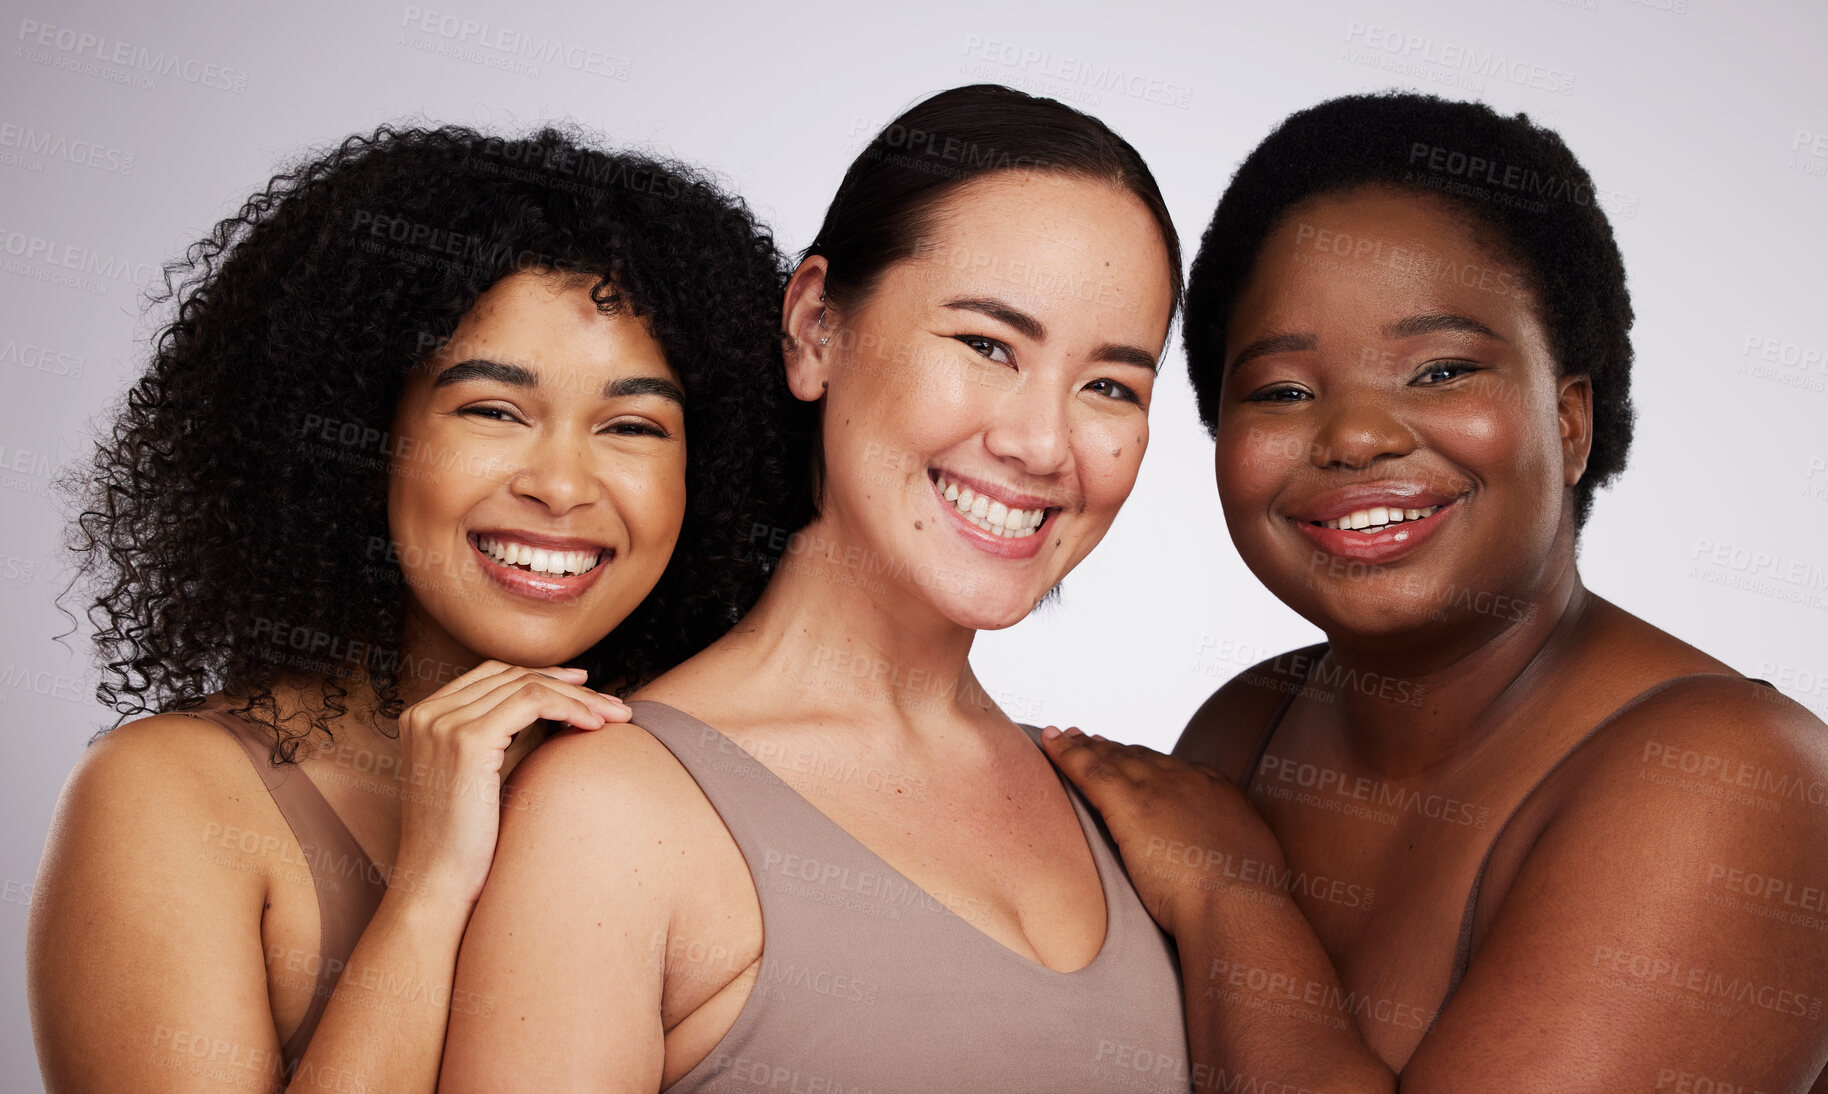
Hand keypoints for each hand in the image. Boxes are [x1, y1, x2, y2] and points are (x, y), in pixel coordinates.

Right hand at [392, 661, 628, 908]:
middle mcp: (426, 713)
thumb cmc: (466, 842)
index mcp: (422, 718)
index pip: (491, 675)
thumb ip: (506, 738)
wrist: (438, 885)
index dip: (542, 675)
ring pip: (527, 685)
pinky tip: (594, 726)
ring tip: (614, 715)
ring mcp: (442, 723)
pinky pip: (532, 701)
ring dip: (578, 697)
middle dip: (568, 685)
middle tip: (611, 702)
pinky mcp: (466, 740)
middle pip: (511, 675)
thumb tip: (558, 709)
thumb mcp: (482, 776)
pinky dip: (569, 707)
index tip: (584, 687)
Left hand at [1040, 726, 1285, 936]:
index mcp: (1216, 790)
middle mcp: (1185, 779)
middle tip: (1088, 739)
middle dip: (1111, 749)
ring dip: (1083, 746)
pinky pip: (1088, 769)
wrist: (1237, 904)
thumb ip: (1229, 852)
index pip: (1171, 767)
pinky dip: (1065, 753)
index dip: (1145, 761)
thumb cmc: (1245, 901)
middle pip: (1138, 757)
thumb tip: (1226, 863)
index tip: (1128, 758)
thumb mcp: (1249, 862)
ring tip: (1063, 737)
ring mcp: (1156, 788)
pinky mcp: (1128, 802)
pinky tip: (1049, 743)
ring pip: (1111, 757)